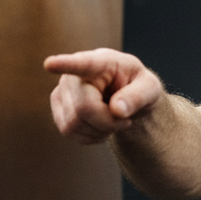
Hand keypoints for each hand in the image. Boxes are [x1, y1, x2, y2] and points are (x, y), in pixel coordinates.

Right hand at [44, 48, 163, 144]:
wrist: (127, 96)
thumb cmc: (139, 87)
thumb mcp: (150, 89)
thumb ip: (138, 97)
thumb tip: (117, 110)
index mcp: (102, 62)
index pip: (82, 64)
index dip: (65, 65)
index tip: (50, 64)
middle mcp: (75, 73)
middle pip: (84, 109)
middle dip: (108, 123)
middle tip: (124, 119)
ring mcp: (62, 89)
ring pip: (74, 124)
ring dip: (99, 131)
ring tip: (113, 120)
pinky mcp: (58, 107)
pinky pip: (68, 131)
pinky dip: (89, 137)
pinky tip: (100, 127)